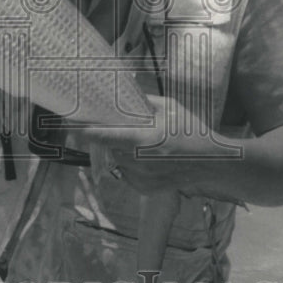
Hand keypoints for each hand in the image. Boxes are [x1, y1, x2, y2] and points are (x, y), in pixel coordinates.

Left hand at [85, 94, 212, 196]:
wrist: (213, 163)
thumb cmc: (192, 131)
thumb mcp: (169, 108)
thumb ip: (142, 102)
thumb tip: (122, 93)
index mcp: (142, 140)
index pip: (101, 136)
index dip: (82, 129)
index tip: (68, 122)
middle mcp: (138, 163)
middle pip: (110, 146)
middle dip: (114, 136)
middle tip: (132, 129)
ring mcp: (141, 179)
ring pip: (118, 160)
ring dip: (124, 150)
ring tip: (148, 144)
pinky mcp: (144, 190)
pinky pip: (127, 173)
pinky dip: (132, 165)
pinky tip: (152, 159)